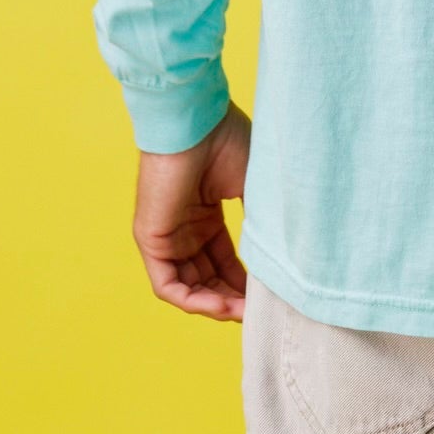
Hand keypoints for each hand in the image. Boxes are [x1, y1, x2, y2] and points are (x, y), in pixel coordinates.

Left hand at [133, 100, 251, 320]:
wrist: (197, 119)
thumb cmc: (226, 141)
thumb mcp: (253, 186)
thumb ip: (262, 222)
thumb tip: (284, 257)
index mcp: (206, 213)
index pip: (225, 259)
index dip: (246, 281)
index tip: (270, 296)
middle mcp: (185, 228)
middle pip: (208, 278)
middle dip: (233, 298)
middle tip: (259, 313)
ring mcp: (166, 234)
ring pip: (189, 287)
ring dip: (216, 305)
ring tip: (244, 313)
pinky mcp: (150, 238)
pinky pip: (168, 285)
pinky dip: (193, 301)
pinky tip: (221, 305)